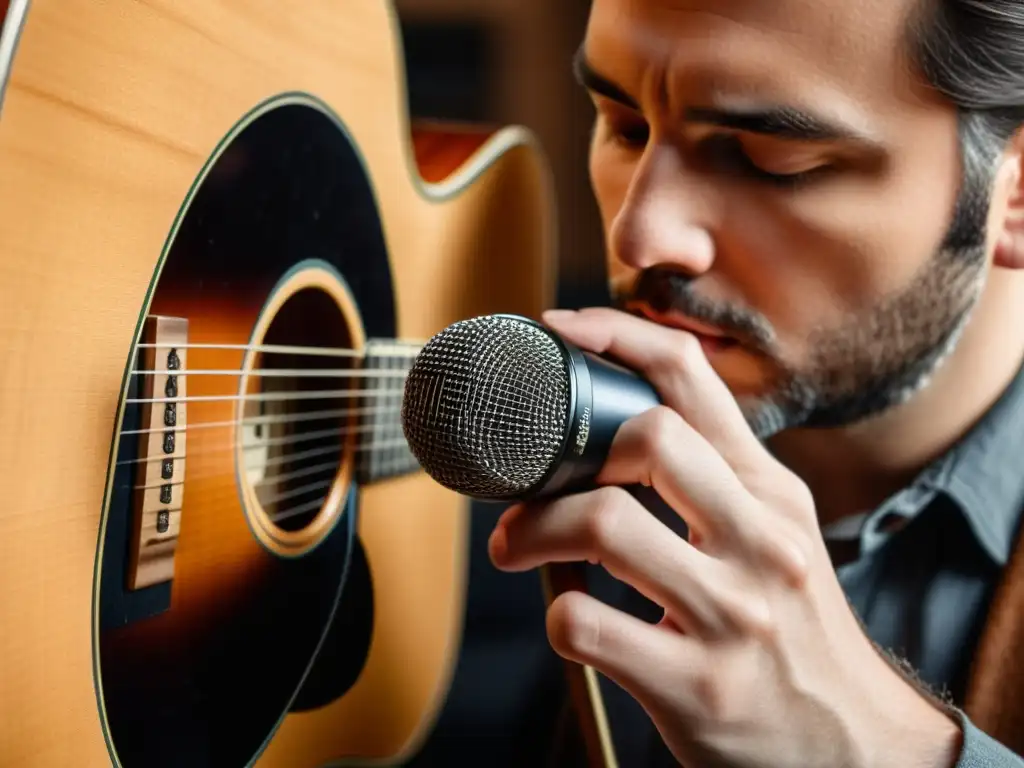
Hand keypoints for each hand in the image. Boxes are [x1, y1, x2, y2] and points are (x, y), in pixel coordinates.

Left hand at [488, 307, 961, 767]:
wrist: (851, 743)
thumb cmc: (794, 628)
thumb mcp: (776, 535)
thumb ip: (713, 478)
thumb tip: (615, 427)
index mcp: (769, 493)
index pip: (691, 378)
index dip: (617, 335)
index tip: (562, 332)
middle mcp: (759, 542)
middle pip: (647, 438)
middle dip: (565, 458)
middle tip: (529, 487)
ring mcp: (731, 614)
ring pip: (603, 524)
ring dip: (535, 531)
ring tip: (517, 547)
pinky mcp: (695, 685)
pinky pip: (584, 624)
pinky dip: (555, 612)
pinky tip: (569, 617)